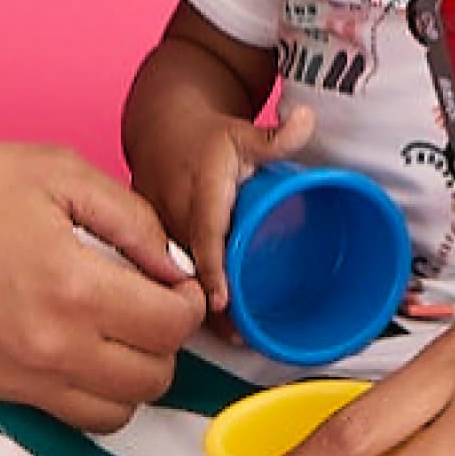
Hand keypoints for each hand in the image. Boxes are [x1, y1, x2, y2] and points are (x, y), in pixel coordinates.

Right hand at [0, 134, 208, 430]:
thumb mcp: (56, 170)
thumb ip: (130, 218)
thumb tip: (170, 264)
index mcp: (72, 286)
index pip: (171, 326)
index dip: (188, 300)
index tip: (173, 277)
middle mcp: (51, 348)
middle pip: (153, 378)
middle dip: (165, 338)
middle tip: (148, 297)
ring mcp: (18, 380)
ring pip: (116, 412)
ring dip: (131, 373)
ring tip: (114, 324)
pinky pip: (67, 415)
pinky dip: (89, 389)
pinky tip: (74, 340)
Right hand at [149, 100, 318, 317]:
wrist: (159, 127)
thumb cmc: (207, 137)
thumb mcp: (243, 131)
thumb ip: (277, 136)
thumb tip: (308, 119)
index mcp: (200, 189)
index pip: (206, 232)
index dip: (212, 268)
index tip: (222, 299)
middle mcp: (172, 212)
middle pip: (189, 266)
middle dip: (211, 303)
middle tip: (242, 336)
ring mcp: (156, 229)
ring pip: (174, 276)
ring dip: (198, 306)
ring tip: (231, 336)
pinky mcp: (147, 241)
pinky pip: (164, 273)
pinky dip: (182, 297)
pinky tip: (205, 322)